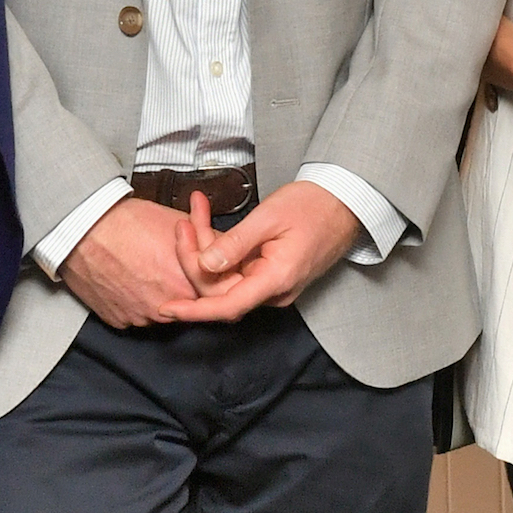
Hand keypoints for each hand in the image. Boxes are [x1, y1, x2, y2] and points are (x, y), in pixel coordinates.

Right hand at [60, 196, 211, 327]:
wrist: (84, 227)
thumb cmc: (127, 221)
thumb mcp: (179, 222)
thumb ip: (208, 240)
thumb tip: (225, 247)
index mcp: (184, 283)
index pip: (213, 294)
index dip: (212, 281)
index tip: (207, 272)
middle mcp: (164, 306)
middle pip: (187, 304)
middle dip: (185, 286)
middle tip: (171, 266)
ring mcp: (139, 317)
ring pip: (161, 311)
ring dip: (159, 294)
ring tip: (147, 268)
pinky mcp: (118, 320)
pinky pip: (136, 315)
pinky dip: (136, 300)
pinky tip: (131, 278)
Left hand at [167, 181, 362, 323]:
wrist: (344, 201)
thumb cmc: (312, 205)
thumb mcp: (269, 217)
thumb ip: (236, 242)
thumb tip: (205, 264)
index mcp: (276, 280)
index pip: (227, 306)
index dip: (195, 310)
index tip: (168, 309)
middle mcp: (274, 290)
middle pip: (222, 289)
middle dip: (196, 258)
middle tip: (184, 221)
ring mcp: (275, 284)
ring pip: (228, 278)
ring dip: (207, 250)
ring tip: (196, 212)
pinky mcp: (273, 273)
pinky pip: (240, 270)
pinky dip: (222, 250)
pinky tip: (210, 224)